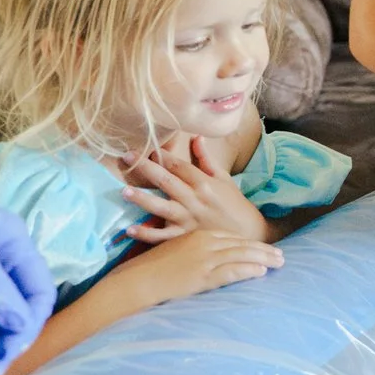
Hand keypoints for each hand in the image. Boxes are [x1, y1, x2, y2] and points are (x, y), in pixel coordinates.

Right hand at [118, 223, 283, 308]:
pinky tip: (261, 272)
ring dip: (264, 259)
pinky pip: (232, 272)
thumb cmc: (153, 266)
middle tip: (282, 254)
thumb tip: (206, 253)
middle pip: (242, 244)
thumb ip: (193, 246)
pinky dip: (248, 271)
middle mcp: (205, 244)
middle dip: (264, 249)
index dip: (251, 242)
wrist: (137, 280)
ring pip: (242, 256)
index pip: (233, 237)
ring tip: (280, 262)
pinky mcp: (203, 276)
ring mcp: (205, 260)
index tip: (266, 246)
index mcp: (199, 235)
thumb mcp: (175, 247)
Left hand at [122, 136, 266, 243]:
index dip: (163, 156)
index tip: (146, 148)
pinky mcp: (185, 237)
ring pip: (162, 208)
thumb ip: (205, 159)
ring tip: (125, 191)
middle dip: (146, 169)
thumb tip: (195, 137)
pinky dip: (147, 235)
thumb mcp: (223, 178)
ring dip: (143, 200)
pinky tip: (130, 230)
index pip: (180, 166)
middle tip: (126, 158)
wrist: (250, 233)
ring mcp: (189, 220)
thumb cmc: (234, 204)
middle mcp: (195, 200)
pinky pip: (163, 237)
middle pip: (168, 182)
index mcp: (205, 183)